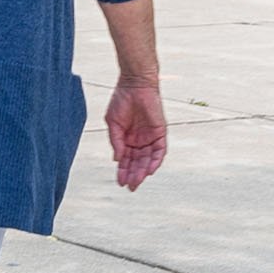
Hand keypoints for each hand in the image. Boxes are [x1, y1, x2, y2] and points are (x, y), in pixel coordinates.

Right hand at [105, 76, 166, 190]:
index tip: (119, 182)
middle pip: (137, 162)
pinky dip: (156, 161)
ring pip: (148, 159)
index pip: (126, 159)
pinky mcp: (160, 132)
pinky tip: (150, 170)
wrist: (134, 85)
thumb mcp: (113, 123)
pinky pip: (160, 150)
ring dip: (143, 171)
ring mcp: (150, 137)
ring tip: (137, 181)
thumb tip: (117, 159)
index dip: (123, 171)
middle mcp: (139, 140)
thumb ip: (116, 141)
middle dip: (133, 175)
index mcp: (127, 138)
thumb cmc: (121, 100)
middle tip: (129, 186)